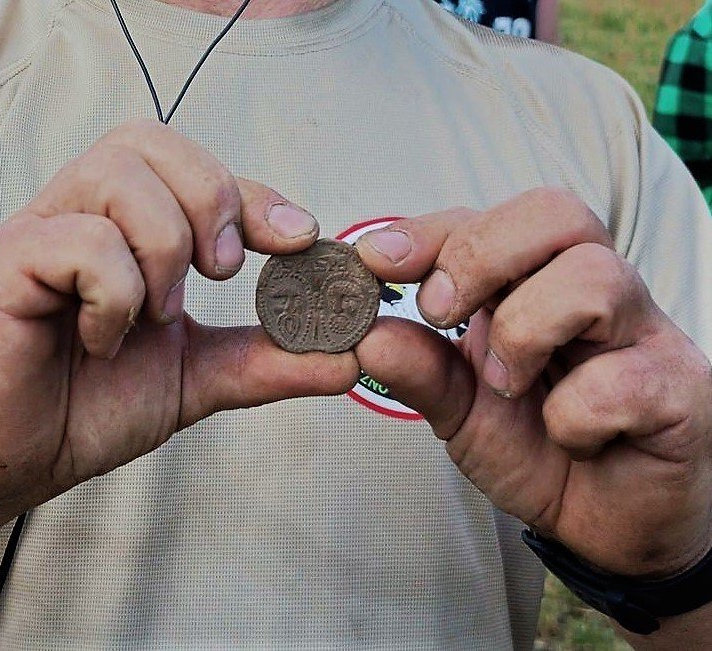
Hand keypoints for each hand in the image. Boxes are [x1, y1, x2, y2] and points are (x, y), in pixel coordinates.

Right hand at [0, 119, 358, 524]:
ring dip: (163, 246)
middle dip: (210, 197)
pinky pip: (79, 240)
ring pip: (118, 175)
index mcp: (125, 230)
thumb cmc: (87, 408)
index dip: (254, 194)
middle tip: (223, 271)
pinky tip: (105, 339)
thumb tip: (348, 357)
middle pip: (150, 141)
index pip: (195, 169)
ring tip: (160, 314)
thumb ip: (267, 361)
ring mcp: (41, 234)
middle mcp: (81, 215)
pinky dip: (116, 291)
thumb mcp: (197, 379)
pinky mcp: (8, 265)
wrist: (7, 460)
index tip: (299, 237)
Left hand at [354, 187, 711, 577]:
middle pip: (554, 214)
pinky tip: (573, 440)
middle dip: (480, 255)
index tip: (376, 261)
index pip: (489, 220)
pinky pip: (621, 381)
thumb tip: (368, 337)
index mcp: (534, 284)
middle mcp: (591, 292)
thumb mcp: (460, 409)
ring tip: (508, 386)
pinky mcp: (676, 390)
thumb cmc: (539, 447)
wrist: (608, 521)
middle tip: (441, 313)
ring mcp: (639, 334)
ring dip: (526, 333)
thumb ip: (420, 371)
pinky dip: (575, 418)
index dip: (429, 230)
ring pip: (594, 278)